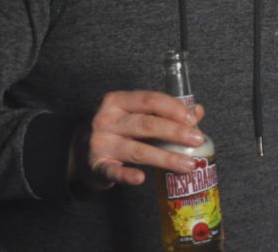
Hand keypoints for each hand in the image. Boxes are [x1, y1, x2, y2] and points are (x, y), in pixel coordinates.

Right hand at [68, 90, 205, 189]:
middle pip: (147, 124)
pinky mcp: (96, 166)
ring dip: (166, 158)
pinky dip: (127, 175)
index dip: (173, 108)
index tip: (193, 119)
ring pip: (138, 150)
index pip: (149, 100)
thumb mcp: (135, 114)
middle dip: (175, 132)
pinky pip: (113, 171)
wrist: (79, 150)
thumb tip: (197, 112)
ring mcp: (100, 143)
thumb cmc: (116, 129)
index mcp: (118, 101)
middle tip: (197, 140)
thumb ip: (164, 112)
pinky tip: (141, 178)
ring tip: (189, 164)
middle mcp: (107, 120)